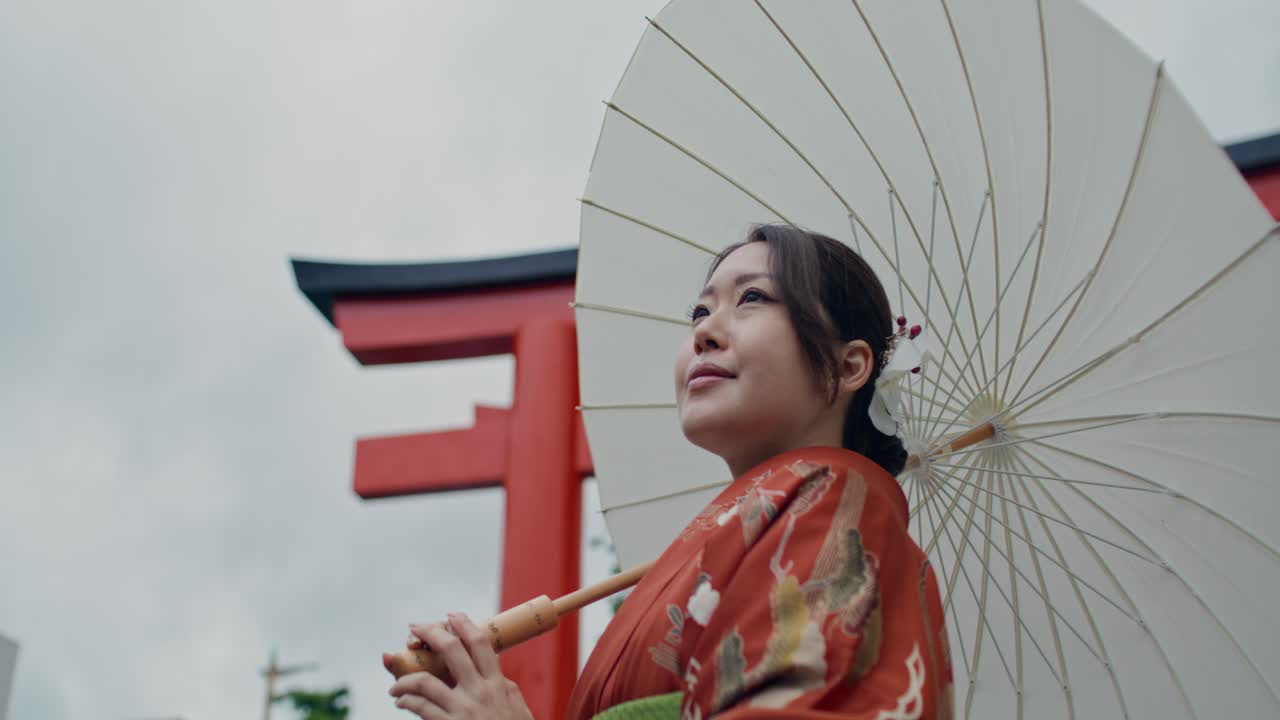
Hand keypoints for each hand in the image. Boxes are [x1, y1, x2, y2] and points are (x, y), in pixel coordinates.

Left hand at [385, 613, 533, 719]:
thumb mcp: (518, 708)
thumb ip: (505, 688)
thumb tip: (495, 674)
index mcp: (497, 684)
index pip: (480, 644)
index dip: (463, 624)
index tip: (450, 615)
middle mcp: (480, 692)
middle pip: (452, 650)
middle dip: (430, 633)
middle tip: (415, 628)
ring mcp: (463, 710)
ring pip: (425, 681)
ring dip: (404, 679)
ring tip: (396, 684)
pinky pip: (420, 708)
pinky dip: (406, 701)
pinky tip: (402, 703)